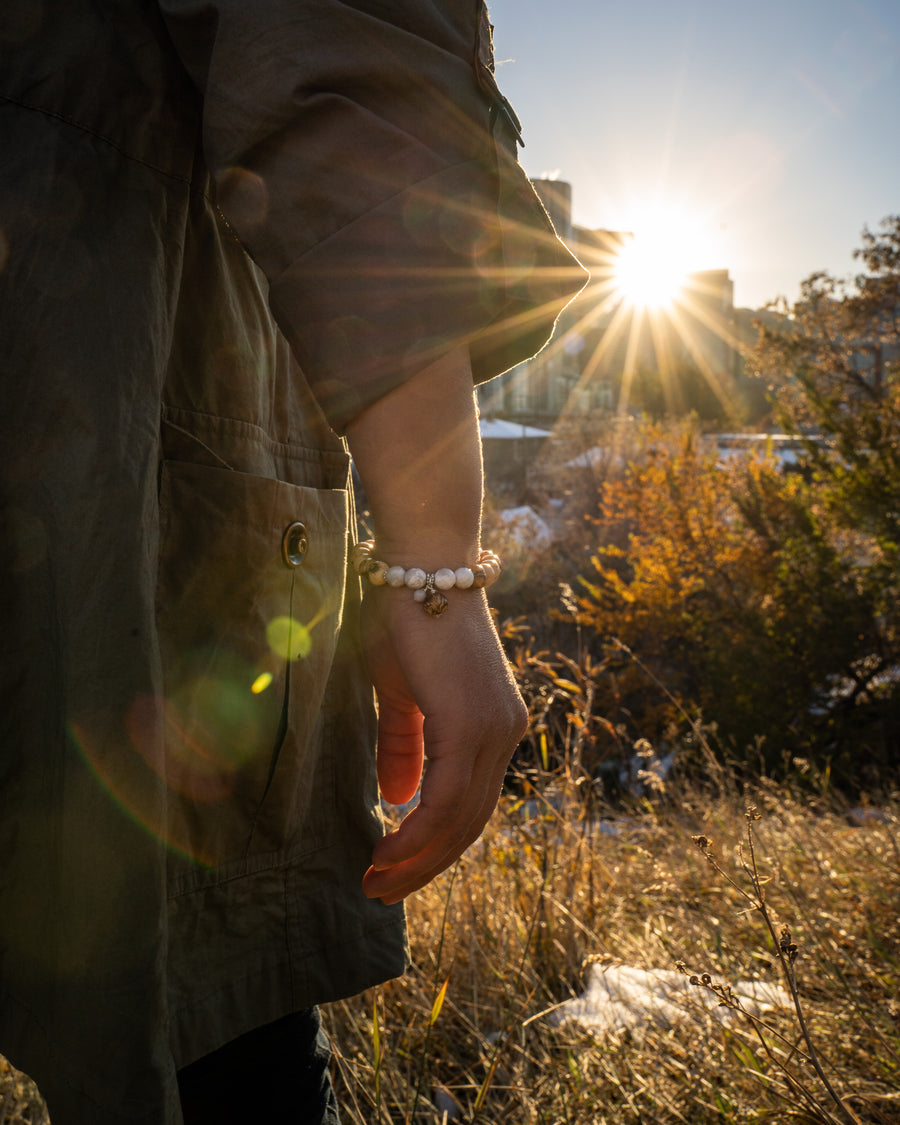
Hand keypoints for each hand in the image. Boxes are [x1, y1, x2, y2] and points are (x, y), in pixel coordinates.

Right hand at [359, 586, 526, 904]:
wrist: (420, 566)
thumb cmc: (406, 620)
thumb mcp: (400, 694)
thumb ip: (405, 745)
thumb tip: (398, 799)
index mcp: (492, 726)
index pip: (470, 804)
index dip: (433, 845)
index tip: (393, 870)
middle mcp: (504, 732)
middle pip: (471, 822)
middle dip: (424, 865)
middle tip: (381, 892)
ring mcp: (494, 728)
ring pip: (462, 819)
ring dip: (417, 858)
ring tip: (376, 881)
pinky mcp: (472, 722)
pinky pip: (448, 798)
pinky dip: (418, 832)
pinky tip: (387, 850)